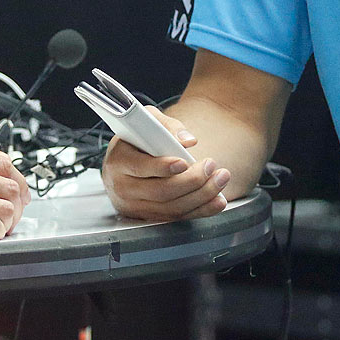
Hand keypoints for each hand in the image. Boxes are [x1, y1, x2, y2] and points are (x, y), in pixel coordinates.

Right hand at [101, 107, 229, 221]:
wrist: (125, 161)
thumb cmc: (137, 138)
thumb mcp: (147, 121)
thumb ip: (167, 126)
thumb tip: (188, 141)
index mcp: (118, 161)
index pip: (139, 167)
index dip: (162, 166)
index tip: (184, 162)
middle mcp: (122, 188)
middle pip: (160, 191)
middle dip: (191, 181)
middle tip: (211, 165)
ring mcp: (135, 207)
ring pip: (171, 208)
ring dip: (202, 195)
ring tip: (221, 178)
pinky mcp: (148, 217)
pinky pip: (177, 218)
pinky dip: (201, 210)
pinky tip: (218, 200)